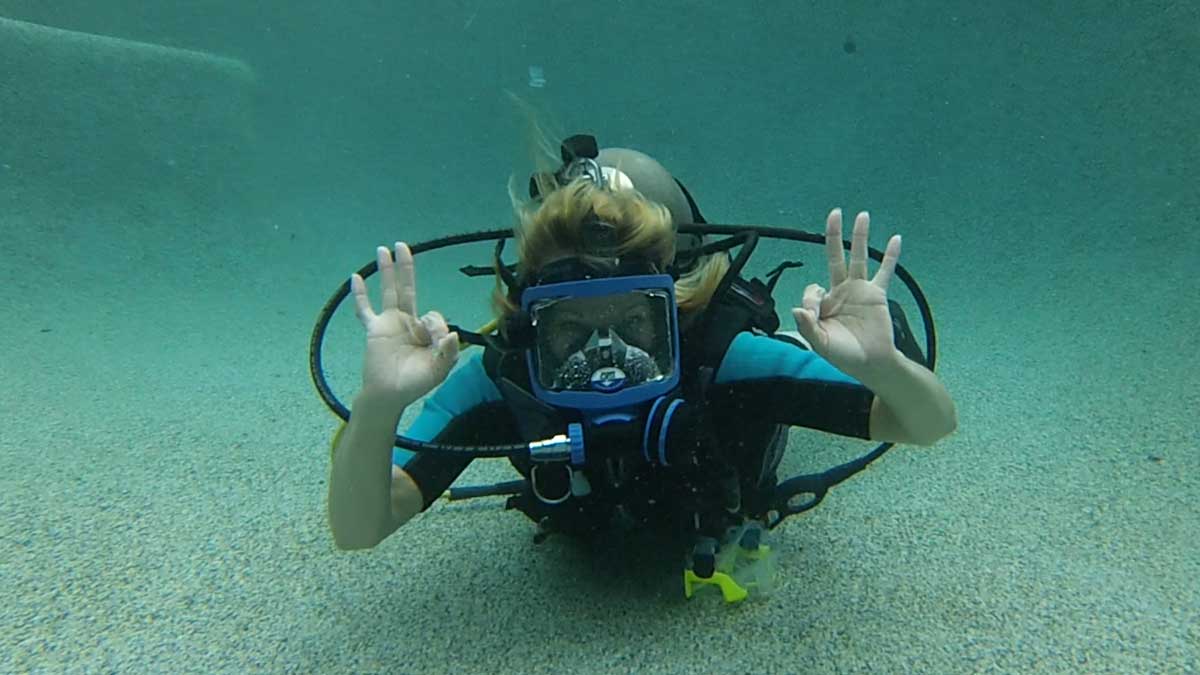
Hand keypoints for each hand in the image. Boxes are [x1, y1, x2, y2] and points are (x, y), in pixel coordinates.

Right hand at [350, 242, 458, 409]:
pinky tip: (355, 277)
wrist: (388, 395)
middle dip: (407, 268)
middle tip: (404, 246)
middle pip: (408, 288)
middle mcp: (408, 322)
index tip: (433, 338)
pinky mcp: (374, 329)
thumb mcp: (438, 370)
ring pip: (388, 291)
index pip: (433, 315)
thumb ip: (448, 352)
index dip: (435, 324)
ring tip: (383, 249)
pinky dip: (359, 295)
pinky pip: (364, 310)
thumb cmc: (414, 384)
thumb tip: (453, 333)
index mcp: (426, 331)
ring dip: (386, 271)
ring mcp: (390, 323)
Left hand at [791, 209, 900, 378]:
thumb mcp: (820, 343)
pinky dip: (890, 256)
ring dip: (860, 237)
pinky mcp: (877, 294)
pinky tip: (895, 239)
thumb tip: (796, 308)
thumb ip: (807, 325)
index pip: (813, 288)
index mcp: (824, 303)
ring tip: (862, 215)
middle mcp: (841, 291)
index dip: (811, 299)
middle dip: (834, 235)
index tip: (814, 315)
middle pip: (835, 257)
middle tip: (834, 214)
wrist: (871, 363)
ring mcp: (860, 290)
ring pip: (859, 258)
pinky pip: (885, 271)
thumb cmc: (844, 355)